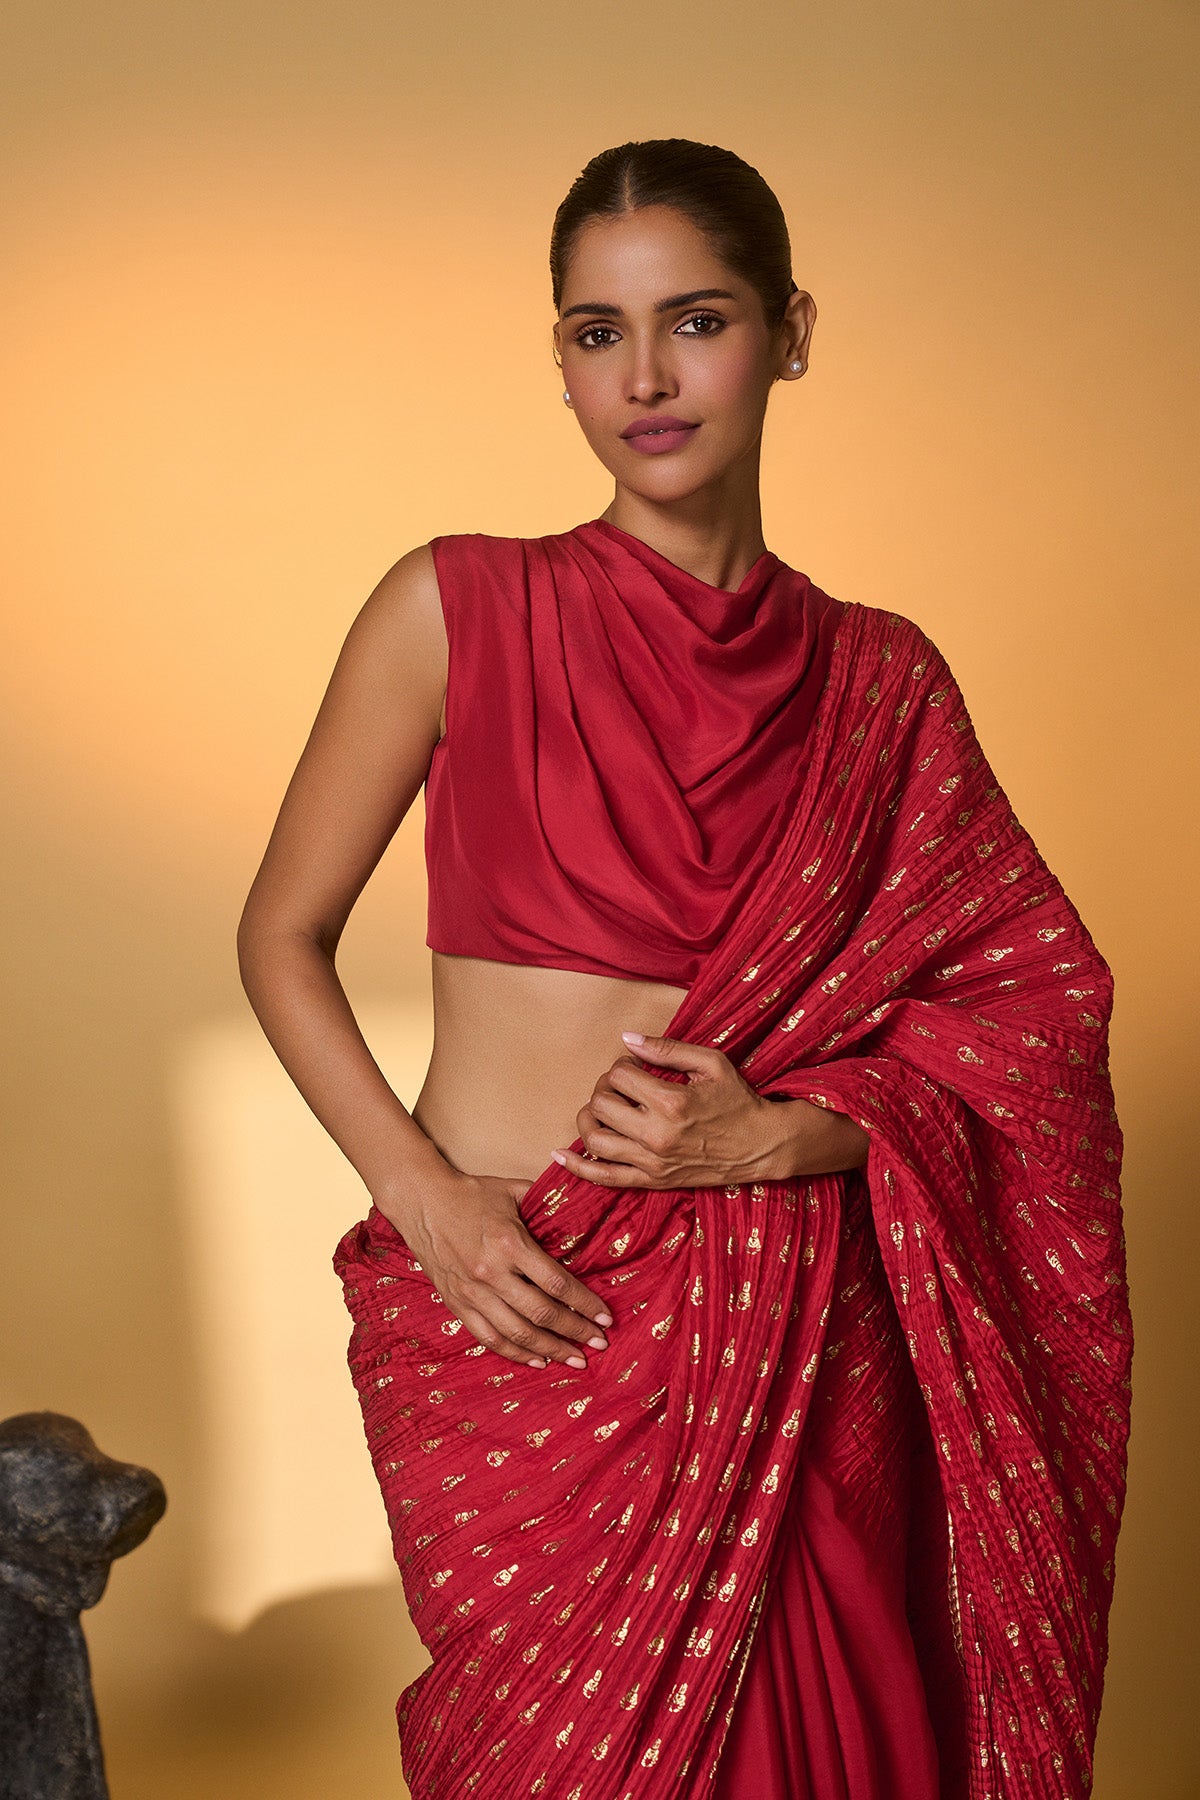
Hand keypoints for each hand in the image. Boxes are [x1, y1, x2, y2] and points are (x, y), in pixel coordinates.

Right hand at [379, 1171, 613, 1371]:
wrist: (422, 1201)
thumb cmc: (472, 1194)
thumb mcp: (512, 1191)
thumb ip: (546, 1203)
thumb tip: (583, 1206)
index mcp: (510, 1244)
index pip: (556, 1283)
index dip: (585, 1304)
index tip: (605, 1317)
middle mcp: (491, 1273)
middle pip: (542, 1314)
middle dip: (576, 1332)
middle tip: (600, 1342)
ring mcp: (472, 1293)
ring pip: (518, 1333)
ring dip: (551, 1350)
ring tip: (576, 1359)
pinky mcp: (457, 1304)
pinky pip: (489, 1338)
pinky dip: (515, 1354)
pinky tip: (538, 1361)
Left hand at [550, 1032, 785, 1188]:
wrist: (761, 1146)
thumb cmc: (738, 1101)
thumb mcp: (711, 1063)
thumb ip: (666, 1048)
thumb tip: (626, 1039)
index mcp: (671, 1103)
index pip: (619, 1076)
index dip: (622, 1065)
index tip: (636, 1067)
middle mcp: (657, 1135)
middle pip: (601, 1104)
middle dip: (604, 1087)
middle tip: (620, 1085)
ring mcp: (652, 1162)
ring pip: (594, 1139)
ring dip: (587, 1117)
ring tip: (601, 1108)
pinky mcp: (652, 1181)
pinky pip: (604, 1177)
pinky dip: (577, 1166)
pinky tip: (560, 1153)